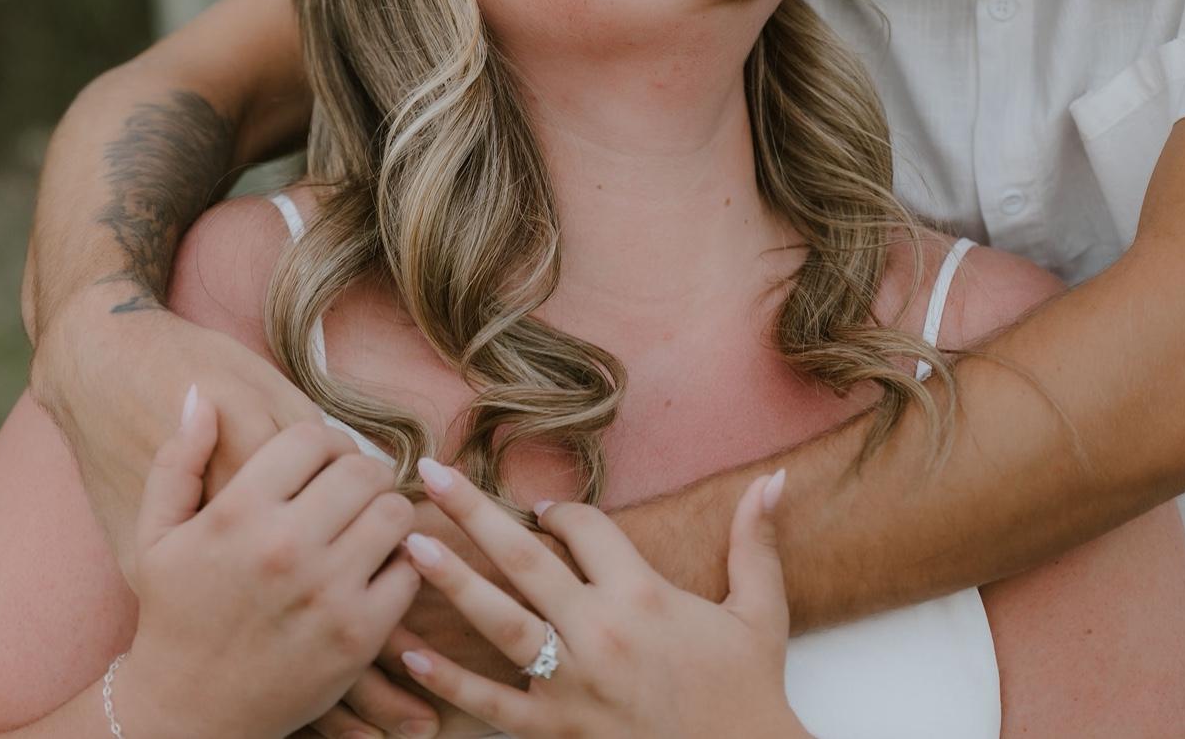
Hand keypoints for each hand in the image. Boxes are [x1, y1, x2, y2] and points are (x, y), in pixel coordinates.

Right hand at [34, 295, 444, 738]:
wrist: (184, 717)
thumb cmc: (172, 616)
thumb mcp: (157, 536)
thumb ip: (178, 460)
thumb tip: (201, 395)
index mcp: (238, 513)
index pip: (314, 436)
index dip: (324, 442)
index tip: (321, 463)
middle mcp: (285, 548)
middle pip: (361, 469)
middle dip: (360, 473)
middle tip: (351, 490)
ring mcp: (326, 593)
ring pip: (394, 512)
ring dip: (386, 512)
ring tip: (365, 523)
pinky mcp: (358, 637)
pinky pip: (409, 569)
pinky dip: (401, 563)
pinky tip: (375, 568)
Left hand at [392, 461, 811, 738]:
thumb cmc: (748, 693)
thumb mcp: (760, 613)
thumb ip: (756, 542)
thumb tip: (775, 478)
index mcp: (643, 594)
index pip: (584, 528)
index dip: (560, 512)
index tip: (543, 510)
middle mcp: (601, 632)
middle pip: (525, 559)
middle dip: (474, 512)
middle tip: (430, 471)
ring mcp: (573, 686)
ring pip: (499, 622)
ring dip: (451, 581)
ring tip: (408, 545)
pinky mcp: (556, 734)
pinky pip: (492, 704)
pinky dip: (449, 680)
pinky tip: (409, 655)